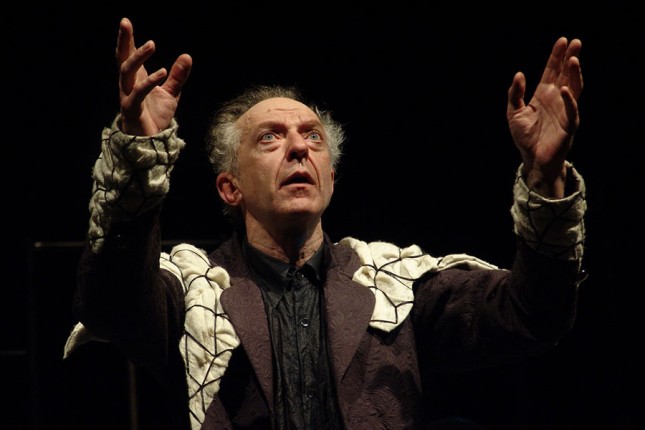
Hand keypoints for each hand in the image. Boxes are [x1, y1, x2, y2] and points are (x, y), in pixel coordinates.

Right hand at [116, 17, 192, 135]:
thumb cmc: (155, 117)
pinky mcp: (132, 109)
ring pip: (126, 72)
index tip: (126, 22)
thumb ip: (177, 76)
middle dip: (123, 41)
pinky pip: (138, 92)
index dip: (128, 39)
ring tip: (151, 45)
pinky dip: (150, 81)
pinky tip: (161, 72)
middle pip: (122, 58)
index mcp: (136, 78)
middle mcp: (128, 84)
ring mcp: (128, 96)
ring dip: (138, 57)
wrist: (151, 142)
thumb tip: (186, 55)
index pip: (129, 54)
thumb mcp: (171, 93)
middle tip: (125, 23)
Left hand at [507, 37, 582, 197]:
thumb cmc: (524, 137)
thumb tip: (519, 74)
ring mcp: (565, 111)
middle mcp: (556, 100)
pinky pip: (571, 111)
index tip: (562, 41)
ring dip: (574, 74)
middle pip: (566, 75)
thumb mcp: (513, 113)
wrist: (532, 159)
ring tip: (573, 60)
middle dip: (571, 58)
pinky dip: (569, 100)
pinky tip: (563, 89)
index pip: (552, 71)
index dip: (556, 56)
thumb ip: (514, 94)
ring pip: (573, 88)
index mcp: (543, 95)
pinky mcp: (569, 125)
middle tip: (576, 42)